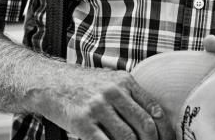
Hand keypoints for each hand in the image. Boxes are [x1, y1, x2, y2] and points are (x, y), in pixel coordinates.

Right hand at [32, 64, 174, 139]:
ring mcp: (98, 107)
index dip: (164, 132)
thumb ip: (130, 96)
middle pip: (144, 126)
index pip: (154, 109)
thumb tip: (156, 118)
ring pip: (127, 138)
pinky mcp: (83, 123)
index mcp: (125, 81)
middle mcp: (114, 92)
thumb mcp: (110, 81)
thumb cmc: (83, 85)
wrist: (50, 83)